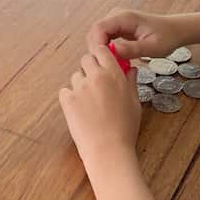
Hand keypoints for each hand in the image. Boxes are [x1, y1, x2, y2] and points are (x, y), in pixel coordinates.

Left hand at [59, 46, 140, 167]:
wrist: (108, 149)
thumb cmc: (125, 129)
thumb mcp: (135, 103)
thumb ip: (131, 82)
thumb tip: (131, 70)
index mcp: (113, 74)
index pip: (102, 50)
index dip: (101, 55)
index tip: (103, 62)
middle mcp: (95, 76)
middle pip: (86, 59)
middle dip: (90, 68)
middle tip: (96, 84)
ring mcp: (79, 88)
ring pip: (76, 76)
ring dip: (81, 84)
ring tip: (90, 103)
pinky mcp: (67, 100)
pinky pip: (65, 91)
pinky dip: (70, 97)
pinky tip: (80, 110)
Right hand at [87, 7, 184, 60]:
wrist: (175, 30)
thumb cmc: (167, 37)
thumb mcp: (152, 47)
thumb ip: (132, 49)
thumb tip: (113, 51)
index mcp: (124, 17)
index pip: (99, 28)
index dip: (96, 44)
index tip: (102, 60)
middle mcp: (117, 15)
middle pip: (95, 32)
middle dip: (97, 49)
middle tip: (108, 65)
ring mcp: (116, 21)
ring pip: (98, 36)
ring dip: (101, 50)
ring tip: (113, 63)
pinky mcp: (117, 28)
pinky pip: (104, 38)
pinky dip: (106, 49)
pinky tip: (115, 59)